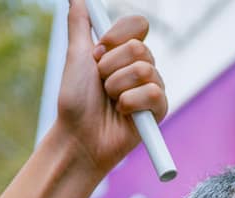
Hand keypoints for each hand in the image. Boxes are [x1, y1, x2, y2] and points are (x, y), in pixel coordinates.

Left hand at [53, 1, 169, 173]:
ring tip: (110, 101)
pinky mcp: (159, 110)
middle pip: (140, 48)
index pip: (138, 25)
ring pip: (144, 70)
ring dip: (117, 87)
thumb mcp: (75, 56)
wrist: (79, 136)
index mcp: (124, 51)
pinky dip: (130, 103)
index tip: (97, 52)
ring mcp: (152, 88)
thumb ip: (79, 24)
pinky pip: (153, 93)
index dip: (116, 36)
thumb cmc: (76, 100)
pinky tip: (123, 114)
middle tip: (101, 83)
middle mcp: (141, 67)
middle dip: (111, 67)